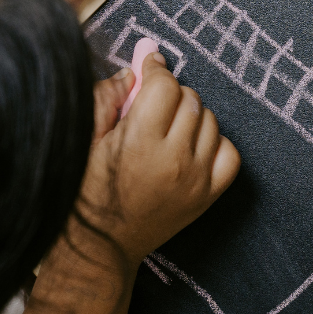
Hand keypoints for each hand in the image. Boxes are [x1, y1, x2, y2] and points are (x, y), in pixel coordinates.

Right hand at [79, 53, 240, 266]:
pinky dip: (215, 142)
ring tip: (166, 128)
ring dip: (190, 116)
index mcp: (140, 142)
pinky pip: (229, 153)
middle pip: (189, 99)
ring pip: (210, 121)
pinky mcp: (207, 197)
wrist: (99, 247)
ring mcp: (196, 179)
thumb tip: (133, 71)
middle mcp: (175, 159)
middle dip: (168, 94)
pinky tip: (192, 146)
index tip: (148, 66)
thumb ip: (106, 99)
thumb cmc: (83, 194)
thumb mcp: (83, 141)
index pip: (165, 85)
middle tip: (149, 105)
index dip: (154, 70)